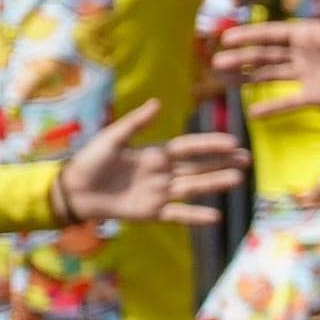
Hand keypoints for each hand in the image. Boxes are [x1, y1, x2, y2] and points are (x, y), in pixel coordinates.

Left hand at [52, 99, 245, 226]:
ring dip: (215, 183)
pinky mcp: (152, 212)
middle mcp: (163, 172)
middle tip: (247, 159)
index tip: (232, 141)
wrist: (73, 191)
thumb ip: (136, 123)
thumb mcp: (111, 138)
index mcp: (155, 153)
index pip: (189, 147)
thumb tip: (158, 102)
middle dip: (223, 162)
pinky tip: (215, 216)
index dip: (210, 144)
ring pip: (193, 187)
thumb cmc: (89, 161)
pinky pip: (178, 214)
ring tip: (238, 180)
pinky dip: (196, 216)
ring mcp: (160, 193)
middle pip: (198, 166)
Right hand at [215, 1, 319, 116]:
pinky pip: (289, 102)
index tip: (226, 38)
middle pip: (264, 56)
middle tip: (216, 62)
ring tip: (224, 80)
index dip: (249, 36)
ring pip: (270, 76)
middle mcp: (300, 55)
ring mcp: (306, 75)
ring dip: (248, 77)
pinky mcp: (315, 95)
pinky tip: (252, 112)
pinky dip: (272, 108)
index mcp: (304, 34)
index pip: (270, 35)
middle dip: (241, 58)